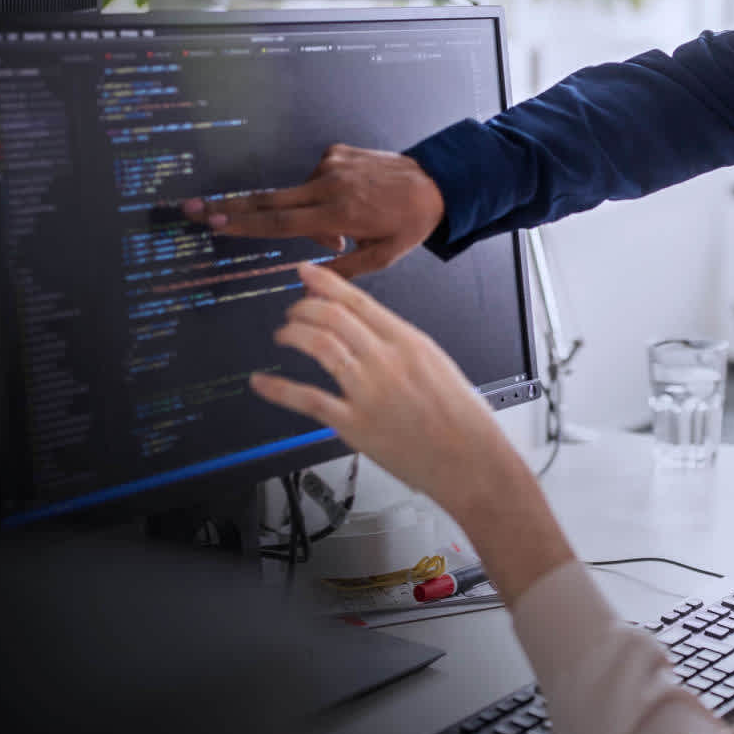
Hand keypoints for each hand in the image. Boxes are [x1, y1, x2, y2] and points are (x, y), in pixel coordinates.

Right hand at [181, 145, 444, 277]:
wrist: (437, 180)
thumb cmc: (409, 223)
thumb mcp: (383, 258)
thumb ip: (342, 271)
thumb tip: (306, 284)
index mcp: (338, 213)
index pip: (279, 223)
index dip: (243, 224)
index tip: (211, 221)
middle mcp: (329, 185)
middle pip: (268, 200)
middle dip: (229, 206)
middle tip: (190, 207)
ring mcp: (331, 164)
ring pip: (298, 194)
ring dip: (306, 211)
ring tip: (352, 223)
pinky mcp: (336, 151)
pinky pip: (317, 177)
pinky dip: (324, 193)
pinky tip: (355, 198)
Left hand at [249, 261, 518, 514]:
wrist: (471, 460)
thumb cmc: (461, 418)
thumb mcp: (436, 364)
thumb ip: (401, 346)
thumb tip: (368, 331)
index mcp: (409, 341)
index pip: (358, 301)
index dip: (326, 283)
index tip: (306, 272)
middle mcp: (386, 360)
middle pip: (333, 317)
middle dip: (304, 307)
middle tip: (293, 311)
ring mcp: (368, 391)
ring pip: (319, 345)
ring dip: (293, 335)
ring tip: (283, 335)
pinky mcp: (355, 425)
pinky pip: (308, 399)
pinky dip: (279, 388)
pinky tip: (262, 382)